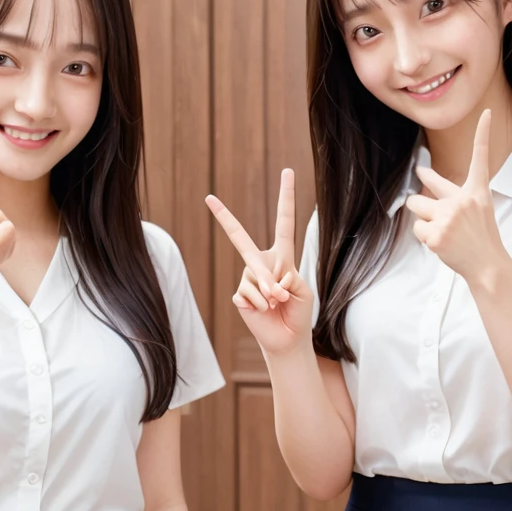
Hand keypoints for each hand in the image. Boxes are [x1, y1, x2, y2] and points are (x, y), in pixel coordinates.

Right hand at [205, 169, 313, 356]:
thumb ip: (289, 280)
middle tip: (209, 198)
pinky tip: (263, 312)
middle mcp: (260, 263)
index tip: (287, 172)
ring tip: (276, 305)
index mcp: (282, 256)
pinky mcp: (239, 296)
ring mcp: (247, 278)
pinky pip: (248, 295)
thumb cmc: (298, 312)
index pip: (284, 222)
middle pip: (239, 237)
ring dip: (270, 295)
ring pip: (256, 277)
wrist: (287, 338)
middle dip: (223, 217)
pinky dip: (260, 306)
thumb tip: (270, 280)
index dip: (286, 197)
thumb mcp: (302, 292)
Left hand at [404, 109, 509, 288]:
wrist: (487, 265)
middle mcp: (462, 200)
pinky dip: (426, 238)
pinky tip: (443, 244)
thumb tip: (419, 196)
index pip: (480, 159)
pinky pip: (417, 229)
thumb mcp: (477, 212)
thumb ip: (453, 199)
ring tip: (444, 233)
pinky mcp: (436, 234)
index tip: (486, 113)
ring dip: (422, 221)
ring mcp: (448, 216)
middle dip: (419, 198)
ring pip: (415, 208)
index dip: (482, 134)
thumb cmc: (481, 239)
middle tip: (427, 204)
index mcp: (476, 192)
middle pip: (424, 187)